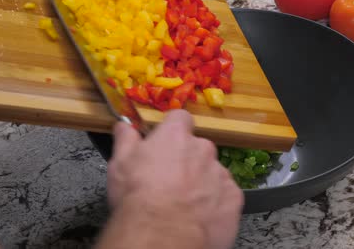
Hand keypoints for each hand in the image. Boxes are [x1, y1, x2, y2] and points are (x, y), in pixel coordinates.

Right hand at [107, 110, 242, 248]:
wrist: (162, 234)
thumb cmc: (138, 198)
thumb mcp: (120, 163)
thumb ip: (125, 139)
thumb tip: (124, 126)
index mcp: (175, 136)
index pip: (180, 118)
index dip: (172, 129)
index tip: (165, 142)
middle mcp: (202, 149)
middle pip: (198, 148)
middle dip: (187, 161)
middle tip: (170, 181)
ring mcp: (220, 173)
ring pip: (212, 172)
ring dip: (201, 182)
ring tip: (183, 203)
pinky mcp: (233, 198)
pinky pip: (226, 195)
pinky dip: (216, 203)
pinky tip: (199, 215)